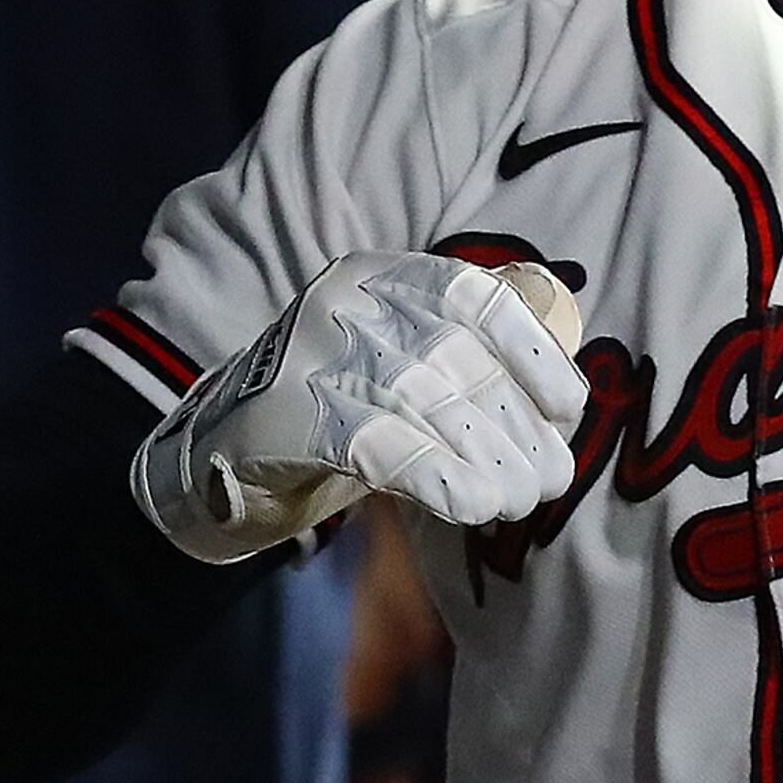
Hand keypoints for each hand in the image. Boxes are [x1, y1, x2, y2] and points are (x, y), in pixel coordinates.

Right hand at [133, 254, 589, 562]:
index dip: (532, 352)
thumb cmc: (338, 407)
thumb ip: (470, 360)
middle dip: (514, 426)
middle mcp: (345, 302)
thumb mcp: (404, 363)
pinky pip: (376, 443)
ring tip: (517, 501)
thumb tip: (560, 404)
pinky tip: (471, 505)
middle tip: (549, 479)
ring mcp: (307, 354)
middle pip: (455, 360)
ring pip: (421, 403)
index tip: (567, 409)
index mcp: (382, 277)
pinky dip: (435, 474)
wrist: (215, 452)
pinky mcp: (283, 416)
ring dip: (485, 459)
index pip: (476, 297)